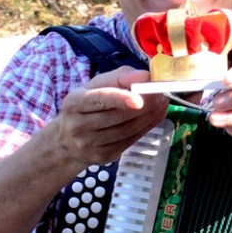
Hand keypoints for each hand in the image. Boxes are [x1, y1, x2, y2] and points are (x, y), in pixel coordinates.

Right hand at [54, 66, 168, 168]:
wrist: (68, 140)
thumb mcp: (95, 86)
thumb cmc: (86, 107)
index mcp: (74, 103)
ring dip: (150, 116)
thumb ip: (119, 77)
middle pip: (118, 116)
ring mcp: (90, 145)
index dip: (120, 98)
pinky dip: (147, 127)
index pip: (99, 99)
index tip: (139, 98)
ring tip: (163, 103)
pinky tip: (155, 116)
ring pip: (128, 130)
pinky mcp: (104, 156)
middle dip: (145, 104)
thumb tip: (145, 76)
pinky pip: (130, 141)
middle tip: (161, 93)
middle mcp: (79, 126)